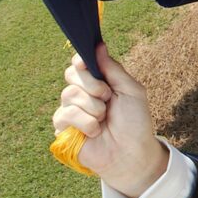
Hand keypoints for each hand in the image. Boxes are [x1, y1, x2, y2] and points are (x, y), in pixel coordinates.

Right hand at [52, 43, 167, 197]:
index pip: (80, 63)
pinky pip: (66, 114)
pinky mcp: (63, 128)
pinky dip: (86, 122)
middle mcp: (82, 93)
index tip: (86, 62)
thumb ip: (113, 69)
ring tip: (104, 118)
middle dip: (92, 85)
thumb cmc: (134, 122)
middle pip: (72, 74)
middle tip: (107, 97)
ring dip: (93, 106)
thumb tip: (98, 45)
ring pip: (69, 94)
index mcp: (98, 82)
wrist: (132, 152)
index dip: (81, 60)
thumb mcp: (131, 91)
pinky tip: (96, 130)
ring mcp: (71, 110)